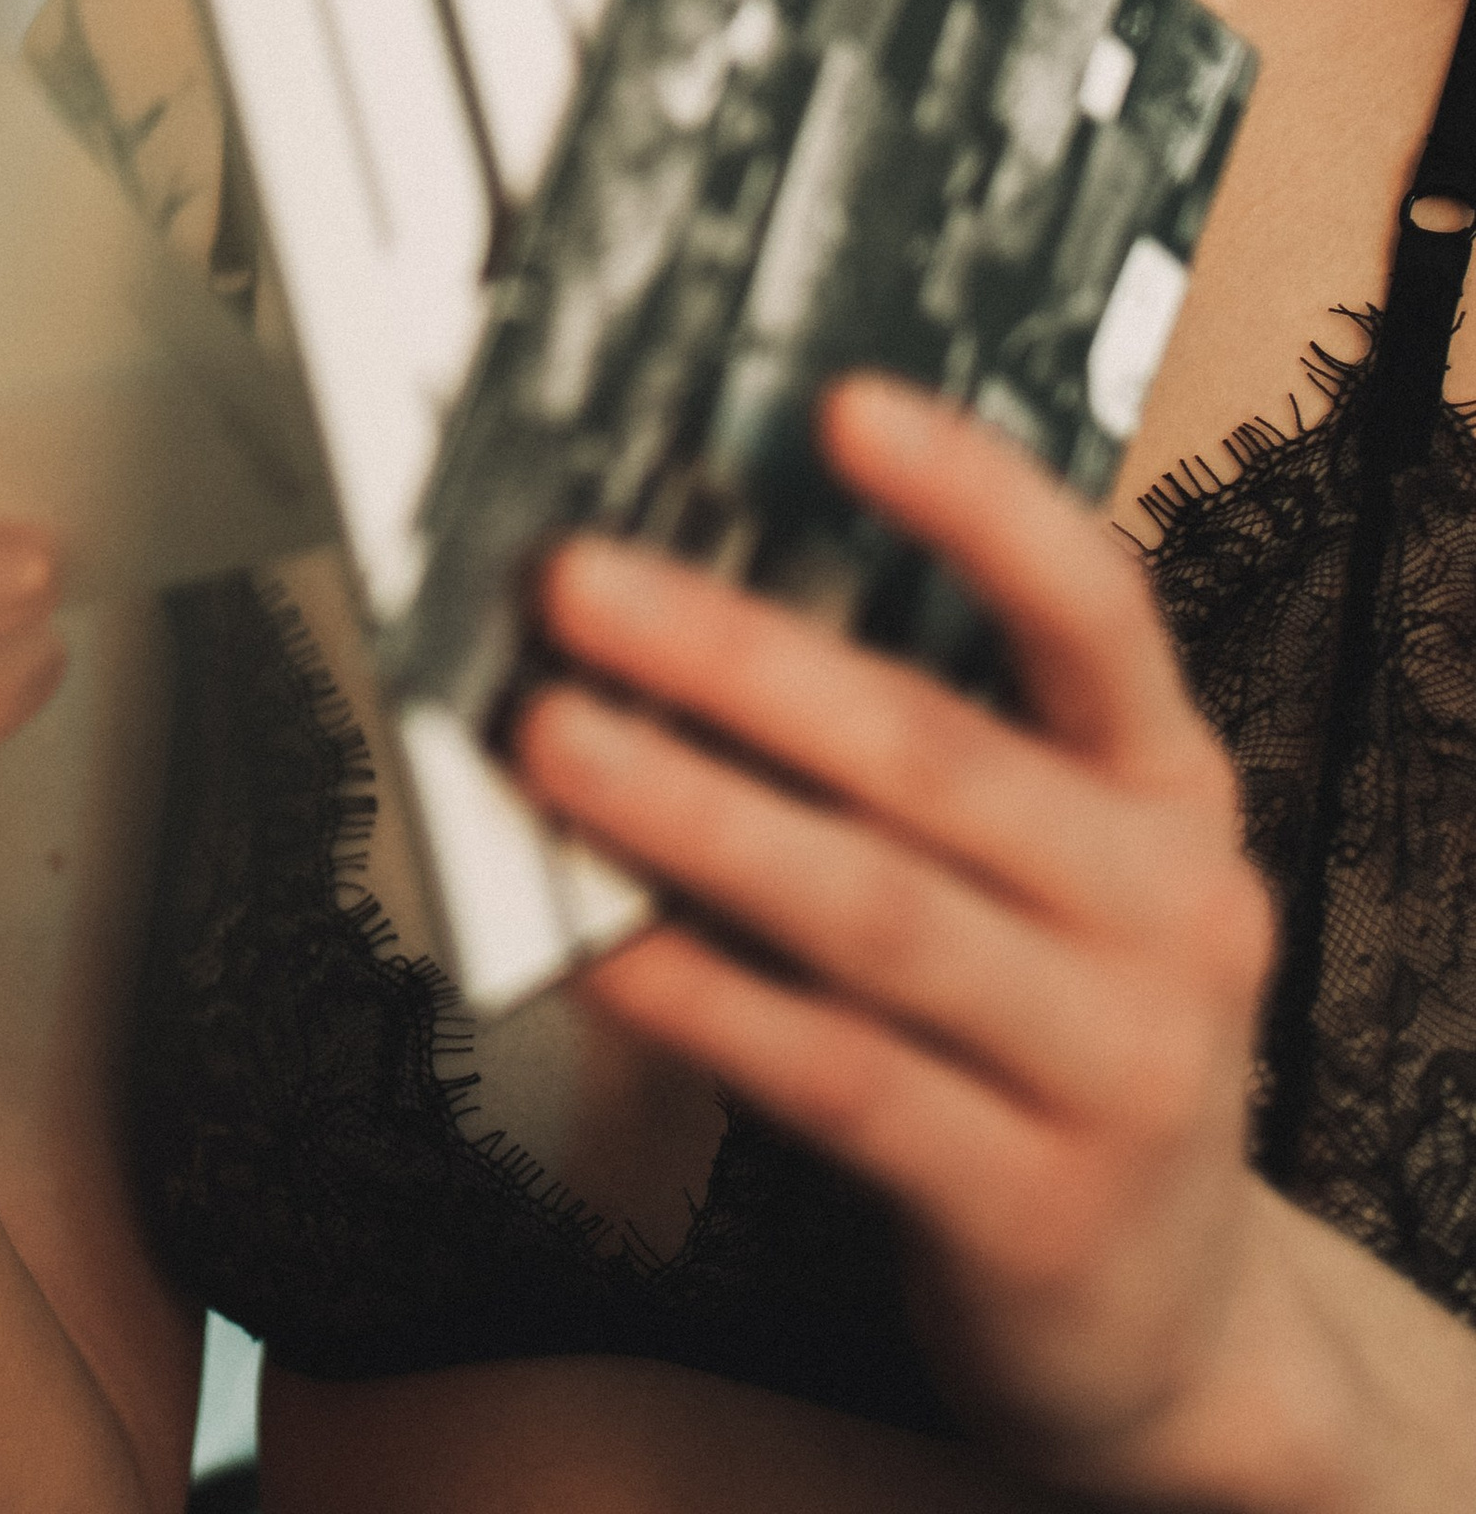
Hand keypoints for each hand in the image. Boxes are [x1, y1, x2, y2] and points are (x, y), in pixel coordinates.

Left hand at [515, 378, 1284, 1494]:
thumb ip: (933, 737)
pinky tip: (598, 949)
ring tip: (553, 740)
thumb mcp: (1060, 862)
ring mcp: (1118, 1068)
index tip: (840, 407)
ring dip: (694, 814)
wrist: (1168, 1314)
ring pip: (874, 912)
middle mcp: (1168, 910)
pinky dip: (707, 1002)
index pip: (1092, 605)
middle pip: (934, 753)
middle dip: (738, 655)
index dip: (974, 499)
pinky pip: (842, 1079)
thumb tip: (699, 577)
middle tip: (580, 582)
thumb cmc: (1061, 1023)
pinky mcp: (1034, 1208)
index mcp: (1169, 782)